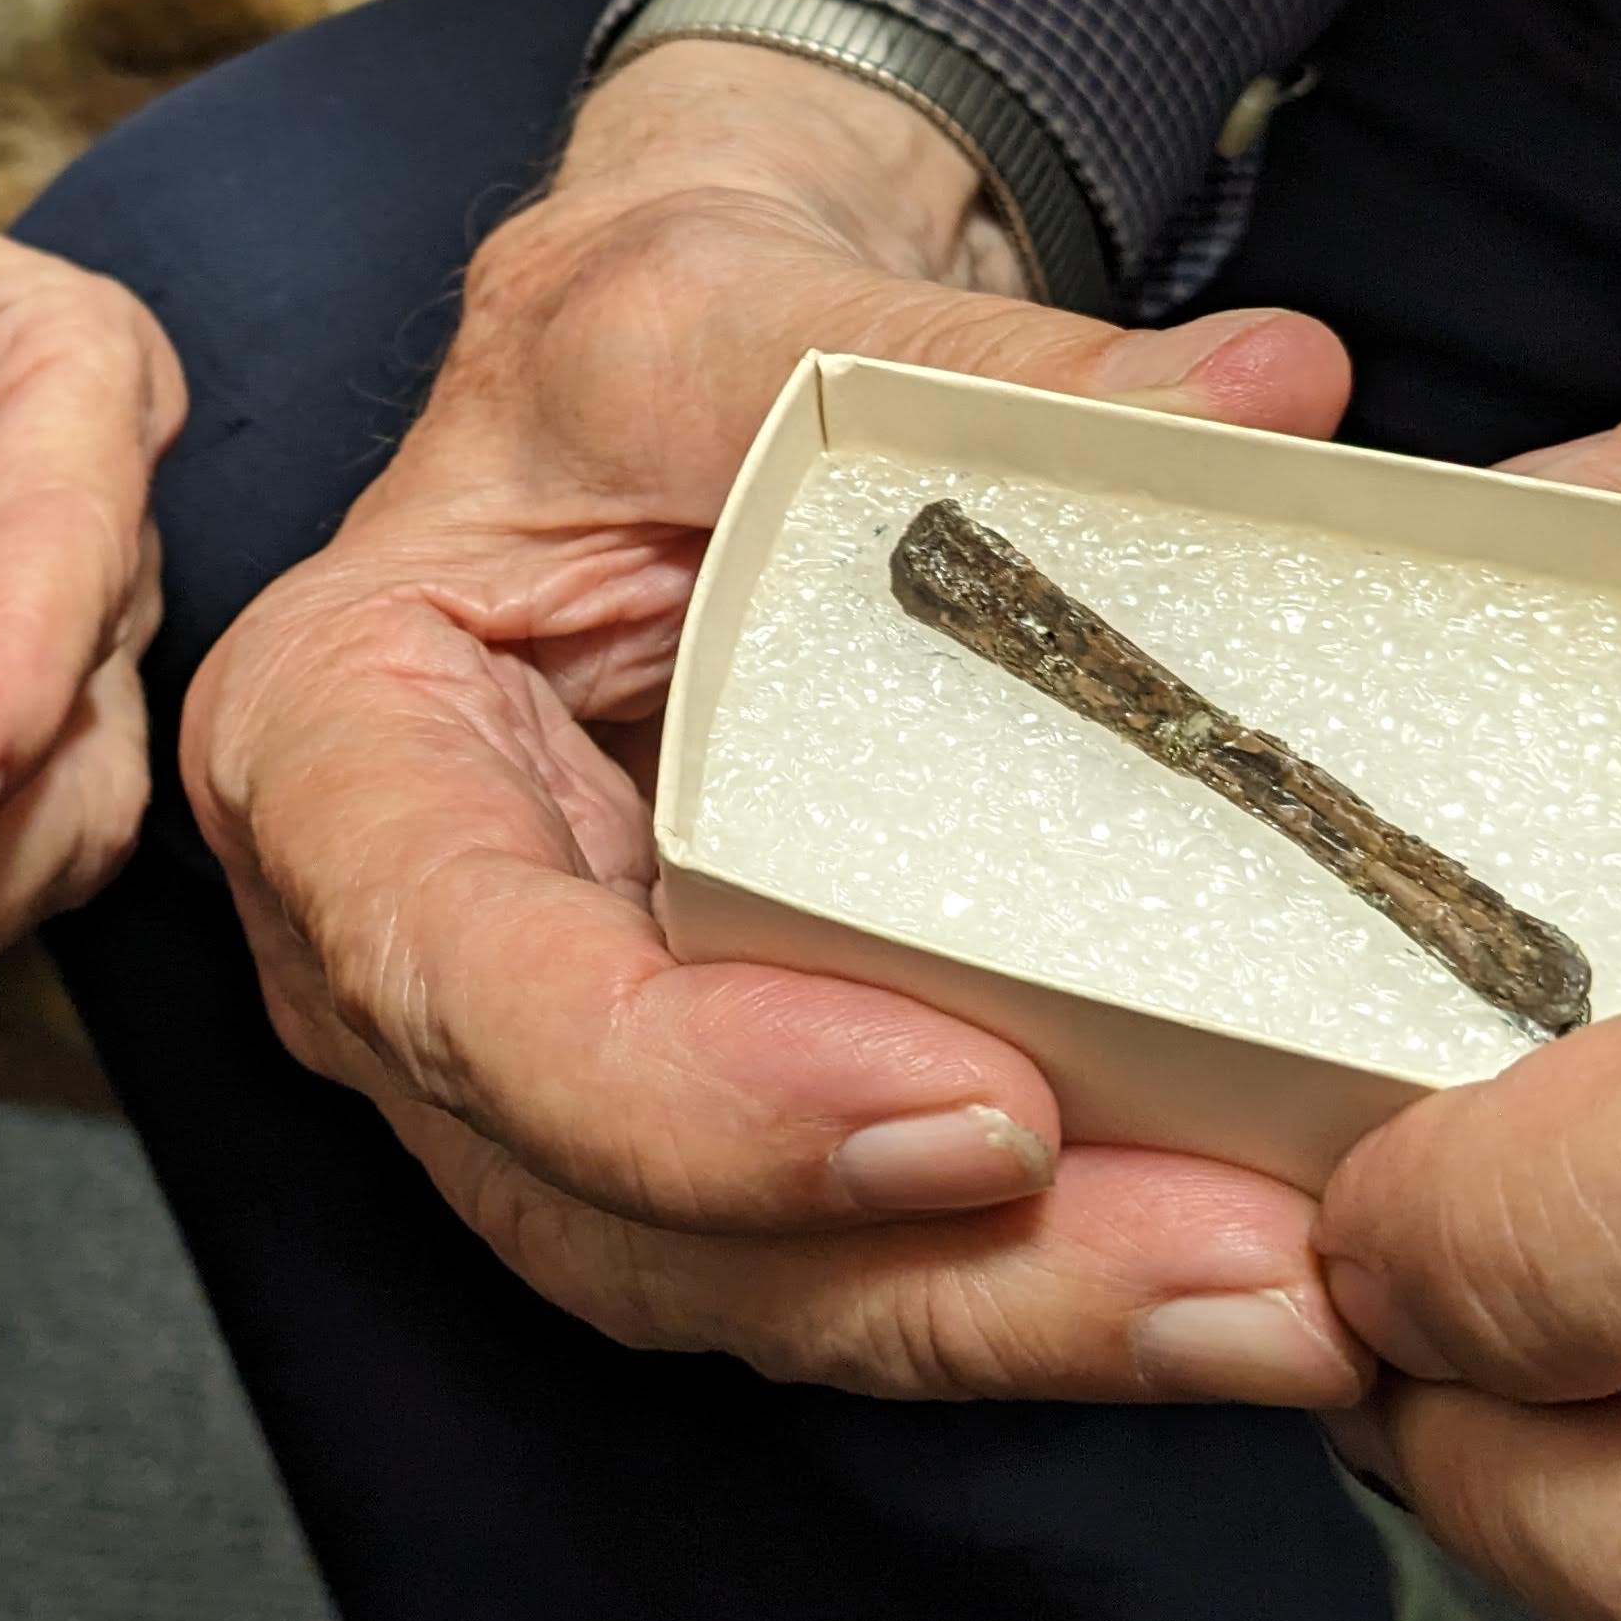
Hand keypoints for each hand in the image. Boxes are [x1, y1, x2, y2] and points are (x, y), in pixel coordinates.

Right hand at [180, 40, 1383, 1402]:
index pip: (464, 978)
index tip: (982, 1110)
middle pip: (619, 1207)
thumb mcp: (742, 301)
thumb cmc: (638, 341)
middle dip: (932, 1274)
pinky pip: (845, 1255)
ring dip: (1021, 1319)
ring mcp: (540, 1073)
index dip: (695, 1092)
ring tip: (1287, 1305)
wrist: (678, 395)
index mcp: (334, 746)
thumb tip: (1264, 397)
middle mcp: (404, 960)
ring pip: (747, 1286)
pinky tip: (1245, 1273)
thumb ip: (971, 364)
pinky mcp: (705, 1121)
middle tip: (1229, 1273)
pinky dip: (1041, 1284)